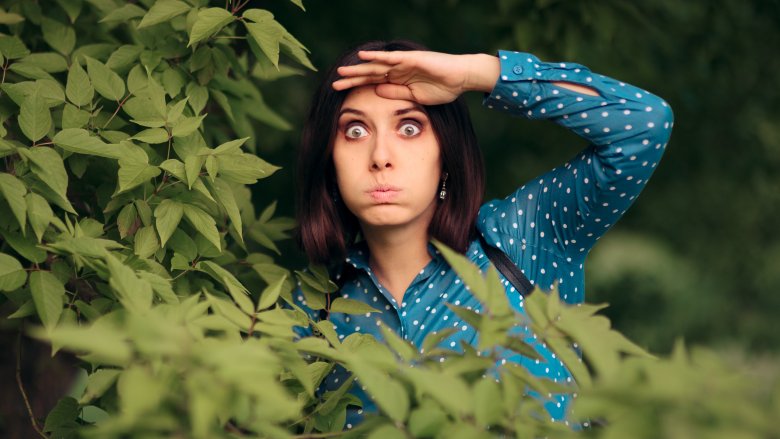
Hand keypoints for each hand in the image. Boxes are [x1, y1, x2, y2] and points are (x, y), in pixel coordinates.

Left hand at [332, 50, 499, 104]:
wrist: (461, 79)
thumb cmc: (442, 89)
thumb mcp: (415, 98)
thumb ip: (396, 94)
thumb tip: (376, 91)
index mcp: (397, 81)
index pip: (371, 84)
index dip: (356, 87)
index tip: (339, 93)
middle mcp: (397, 71)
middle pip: (369, 75)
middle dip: (352, 79)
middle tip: (333, 84)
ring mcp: (403, 64)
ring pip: (376, 66)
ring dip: (359, 69)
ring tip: (342, 71)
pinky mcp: (411, 59)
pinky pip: (391, 58)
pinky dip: (377, 58)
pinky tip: (363, 58)